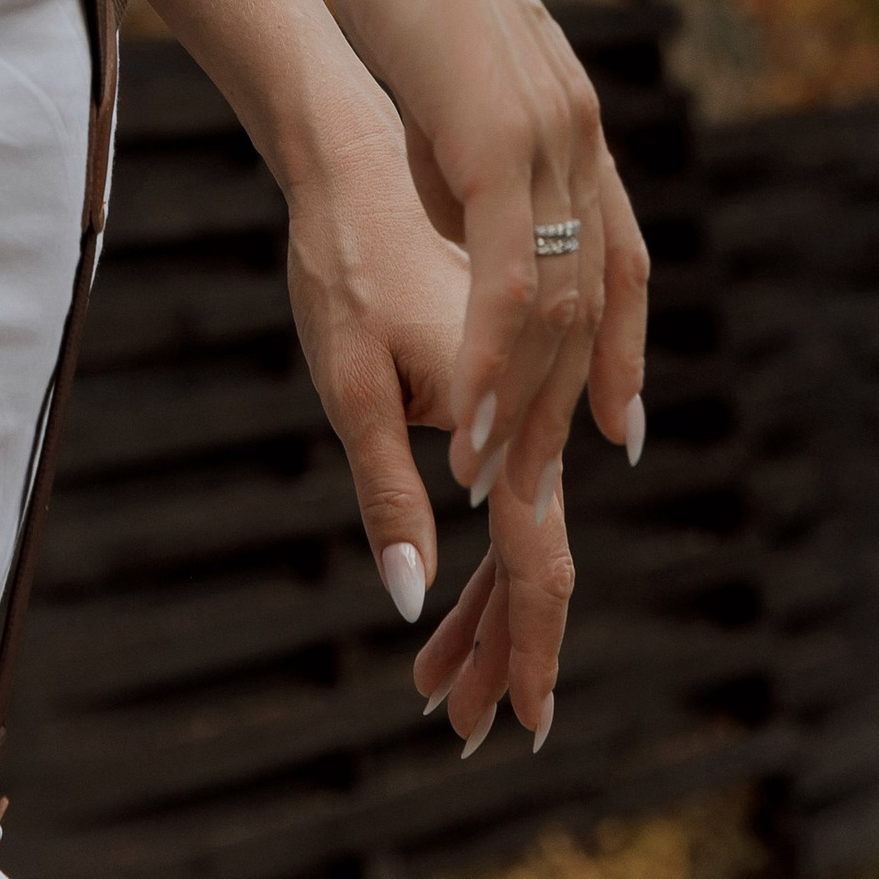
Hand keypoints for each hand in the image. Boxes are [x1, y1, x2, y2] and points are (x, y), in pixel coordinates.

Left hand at [284, 126, 570, 746]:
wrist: (358, 154)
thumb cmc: (344, 262)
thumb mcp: (349, 385)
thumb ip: (386, 492)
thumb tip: (414, 602)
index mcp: (507, 415)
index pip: (533, 563)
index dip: (528, 648)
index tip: (522, 724)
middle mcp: (533, 410)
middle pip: (533, 557)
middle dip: (496, 646)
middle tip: (454, 724)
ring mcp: (522, 396)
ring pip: (521, 526)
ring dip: (483, 605)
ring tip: (435, 680)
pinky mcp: (499, 380)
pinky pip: (508, 485)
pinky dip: (480, 548)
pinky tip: (451, 582)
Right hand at [296, 0, 648, 514]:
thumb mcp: (445, 73)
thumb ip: (464, 139)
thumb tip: (460, 196)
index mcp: (569, 112)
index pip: (620, 255)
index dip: (620, 346)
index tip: (615, 426)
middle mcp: (578, 130)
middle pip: (593, 300)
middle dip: (563, 403)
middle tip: (532, 489)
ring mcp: (548, 136)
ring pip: (557, 304)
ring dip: (521, 401)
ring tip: (488, 477)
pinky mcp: (500, 140)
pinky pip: (510, 279)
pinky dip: (489, 358)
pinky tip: (463, 413)